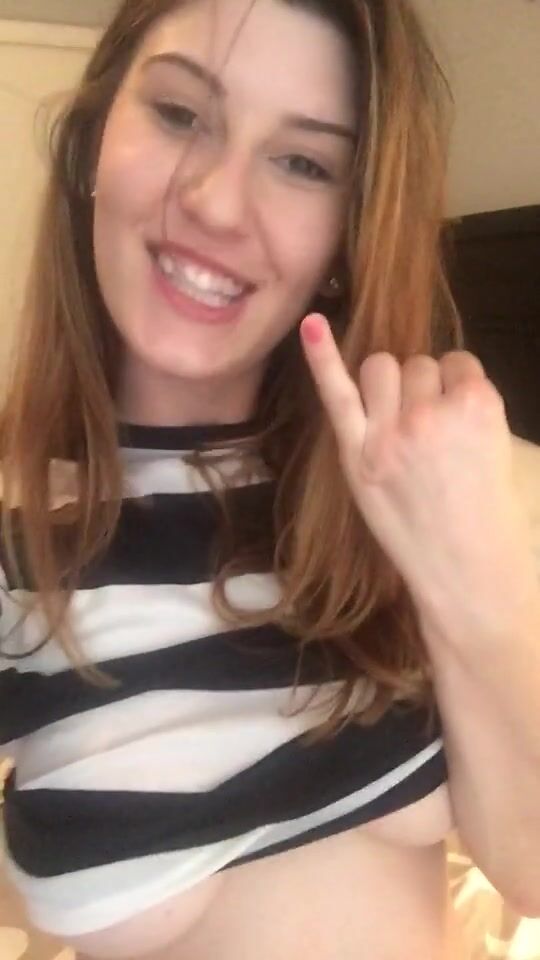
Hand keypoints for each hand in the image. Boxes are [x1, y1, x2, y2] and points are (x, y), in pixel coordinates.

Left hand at [300, 313, 529, 621]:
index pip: (458, 364)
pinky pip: (336, 394)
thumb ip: (480, 412)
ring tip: (398, 420)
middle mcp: (432, 410)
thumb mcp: (513, 452)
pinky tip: (312, 325)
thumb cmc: (501, 519)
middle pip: (418, 364)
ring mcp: (389, 432)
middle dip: (425, 388)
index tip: (457, 419)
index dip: (456, 389)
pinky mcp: (358, 455)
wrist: (470, 574)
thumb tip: (452, 391)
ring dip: (391, 384)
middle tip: (430, 431)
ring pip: (381, 367)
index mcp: (481, 404)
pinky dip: (322, 357)